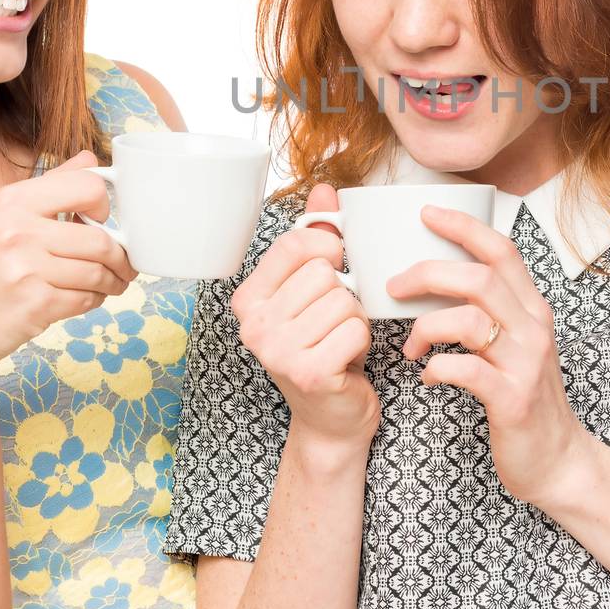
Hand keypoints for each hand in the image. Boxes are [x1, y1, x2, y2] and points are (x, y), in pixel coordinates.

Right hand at [0, 150, 136, 376]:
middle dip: (121, 257)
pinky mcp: (35, 303)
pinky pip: (86, 299)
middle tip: (123, 266)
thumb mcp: (2, 217)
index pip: (88, 186)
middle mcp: (16, 230)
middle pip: (101, 238)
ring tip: (109, 284)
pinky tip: (83, 299)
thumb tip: (91, 159)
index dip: (106, 204)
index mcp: (11, 200)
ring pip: (98, 271)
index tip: (104, 221)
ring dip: (112, 282)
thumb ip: (51, 186)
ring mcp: (24, 267)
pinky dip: (93, 301)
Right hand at [231, 182, 379, 456]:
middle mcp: (253, 325)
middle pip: (325, 273)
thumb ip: (316, 239)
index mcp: (247, 299)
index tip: (331, 274)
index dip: (329, 251)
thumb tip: (324, 190)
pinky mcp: (308, 373)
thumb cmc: (322, 348)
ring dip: (354, 320)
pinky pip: (356, 328)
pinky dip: (362, 342)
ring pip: (345, 301)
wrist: (331, 418)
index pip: (297, 245)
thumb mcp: (312, 291)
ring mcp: (277, 351)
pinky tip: (346, 360)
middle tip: (332, 324)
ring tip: (338, 342)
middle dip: (344, 296)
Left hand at [389, 205, 595, 507]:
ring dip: (426, 325)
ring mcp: (526, 364)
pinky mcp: (513, 400)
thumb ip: (488, 312)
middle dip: (429, 273)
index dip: (463, 226)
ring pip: (470, 320)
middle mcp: (533, 328)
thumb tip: (435, 279)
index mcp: (531, 309)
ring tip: (410, 345)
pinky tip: (428, 377)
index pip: (501, 250)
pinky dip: (437, 369)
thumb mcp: (515, 345)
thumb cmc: (524, 398)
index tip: (425, 214)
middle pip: (479, 278)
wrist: (558, 461)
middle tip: (394, 287)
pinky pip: (466, 370)